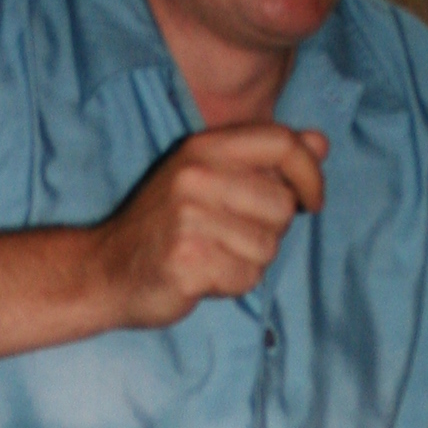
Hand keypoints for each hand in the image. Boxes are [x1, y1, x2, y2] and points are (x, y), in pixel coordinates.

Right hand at [95, 127, 328, 326]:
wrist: (107, 270)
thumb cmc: (167, 225)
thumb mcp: (211, 177)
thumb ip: (265, 160)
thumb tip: (320, 143)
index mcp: (205, 148)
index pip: (282, 143)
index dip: (310, 174)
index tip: (312, 201)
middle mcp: (196, 175)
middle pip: (282, 204)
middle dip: (272, 230)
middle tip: (234, 236)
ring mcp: (189, 218)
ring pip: (268, 247)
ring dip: (250, 261)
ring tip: (215, 255)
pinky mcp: (187, 260)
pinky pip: (246, 277)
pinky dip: (233, 284)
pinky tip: (205, 275)